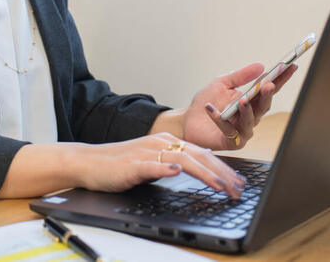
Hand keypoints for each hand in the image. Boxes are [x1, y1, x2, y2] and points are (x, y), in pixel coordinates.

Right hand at [75, 133, 246, 198]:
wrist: (90, 162)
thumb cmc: (122, 165)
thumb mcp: (154, 163)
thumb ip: (174, 165)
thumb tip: (201, 174)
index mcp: (168, 142)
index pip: (202, 153)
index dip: (224, 168)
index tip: (239, 182)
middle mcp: (161, 143)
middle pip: (199, 155)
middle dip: (222, 172)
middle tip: (238, 188)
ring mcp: (147, 151)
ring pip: (182, 159)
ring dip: (204, 173)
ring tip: (220, 185)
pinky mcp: (133, 163)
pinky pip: (152, 164)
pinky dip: (166, 168)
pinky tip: (177, 172)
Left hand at [183, 62, 296, 150]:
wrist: (188, 121)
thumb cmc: (206, 102)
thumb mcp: (222, 84)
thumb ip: (240, 76)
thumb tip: (261, 66)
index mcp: (251, 101)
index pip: (268, 90)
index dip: (281, 79)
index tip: (290, 66)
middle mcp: (250, 117)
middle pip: (263, 106)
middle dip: (267, 96)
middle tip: (269, 85)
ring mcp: (241, 130)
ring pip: (250, 121)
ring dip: (247, 110)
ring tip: (243, 101)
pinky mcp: (230, 141)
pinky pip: (227, 129)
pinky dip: (218, 118)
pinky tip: (211, 108)